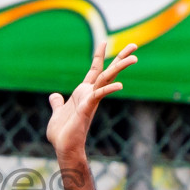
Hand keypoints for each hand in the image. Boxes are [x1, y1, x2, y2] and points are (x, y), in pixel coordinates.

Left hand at [46, 43, 137, 161]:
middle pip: (108, 71)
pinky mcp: (87, 108)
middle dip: (120, 58)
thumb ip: (57, 103)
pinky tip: (120, 85)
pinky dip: (108, 89)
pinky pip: (99, 95)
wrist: (63, 147)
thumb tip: (54, 96)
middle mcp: (90, 94)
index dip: (98, 56)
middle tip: (135, 45)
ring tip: (135, 57)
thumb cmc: (62, 133)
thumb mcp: (57, 112)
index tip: (104, 42)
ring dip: (120, 67)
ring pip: (106, 79)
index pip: (94, 70)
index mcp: (83, 93)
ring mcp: (90, 100)